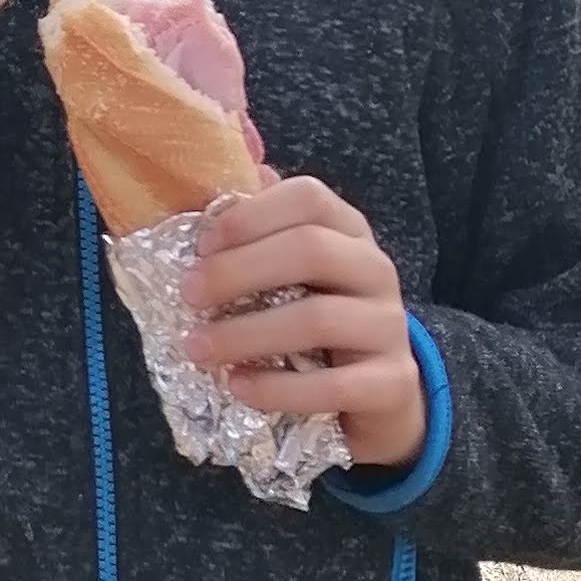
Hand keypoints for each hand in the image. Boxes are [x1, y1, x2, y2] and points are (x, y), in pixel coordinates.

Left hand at [184, 177, 425, 467]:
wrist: (375, 396)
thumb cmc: (317, 322)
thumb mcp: (293, 275)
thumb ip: (260, 231)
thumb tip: (224, 184)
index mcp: (348, 232)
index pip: (308, 198)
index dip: (249, 216)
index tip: (201, 246)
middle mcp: (375, 270)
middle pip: (311, 250)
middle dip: (238, 271)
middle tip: (188, 295)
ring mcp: (389, 326)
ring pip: (318, 318)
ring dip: (246, 334)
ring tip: (197, 349)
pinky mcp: (392, 383)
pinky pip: (333, 385)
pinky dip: (277, 388)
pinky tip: (239, 387)